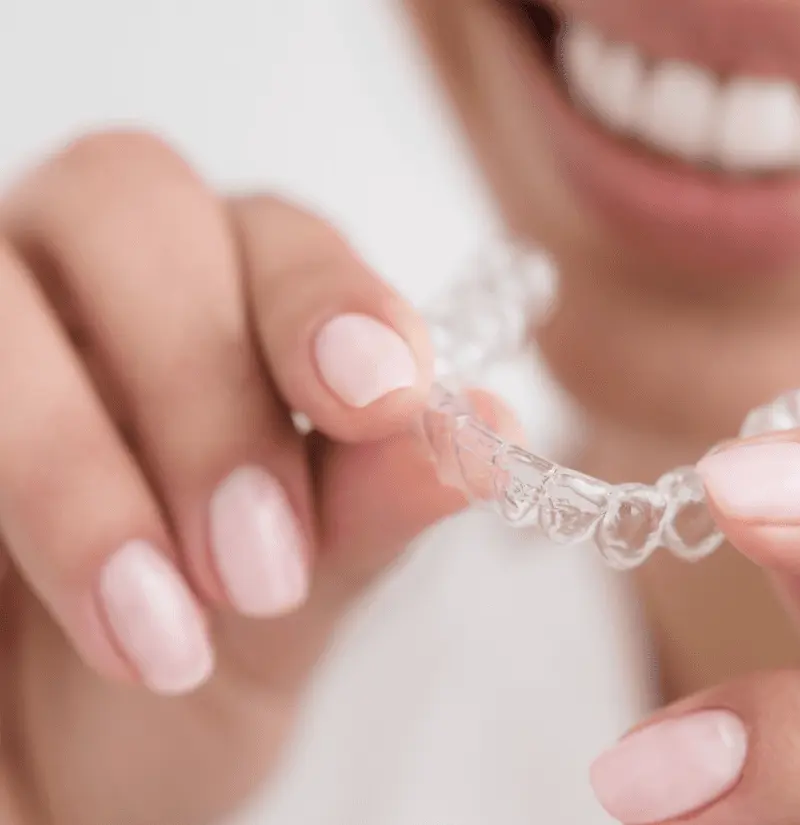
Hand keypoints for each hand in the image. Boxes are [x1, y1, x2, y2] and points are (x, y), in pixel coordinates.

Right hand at [0, 131, 505, 824]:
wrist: (66, 771)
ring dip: (74, 458)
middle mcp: (92, 279)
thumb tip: (487, 436)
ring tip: (155, 634)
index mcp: (224, 301)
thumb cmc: (196, 664)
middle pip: (129, 203)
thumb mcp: (294, 606)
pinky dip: (2, 479)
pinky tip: (82, 603)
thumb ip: (368, 512)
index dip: (327, 297)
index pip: (275, 231)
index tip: (379, 402)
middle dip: (201, 381)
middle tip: (257, 565)